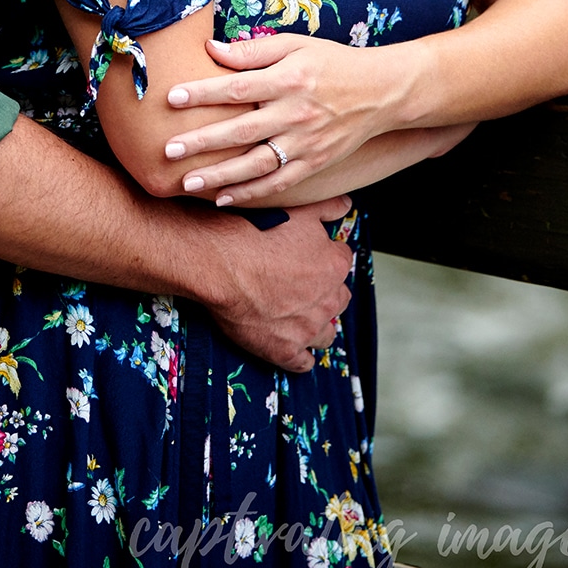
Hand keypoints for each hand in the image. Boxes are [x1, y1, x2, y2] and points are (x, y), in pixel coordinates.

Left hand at [164, 33, 409, 198]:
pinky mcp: (315, 163)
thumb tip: (210, 48)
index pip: (237, 88)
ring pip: (257, 164)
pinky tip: (223, 198)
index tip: (172, 97)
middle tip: (168, 150)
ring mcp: (306, 142)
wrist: (381, 91)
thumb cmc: (332, 63)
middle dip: (202, 142)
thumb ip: (252, 50)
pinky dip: (251, 193)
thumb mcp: (295, 45)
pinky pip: (278, 183)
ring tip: (187, 181)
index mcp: (289, 79)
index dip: (203, 93)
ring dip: (220, 175)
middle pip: (241, 131)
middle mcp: (296, 113)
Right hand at [204, 195, 354, 371]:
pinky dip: (298, 355)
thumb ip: (329, 206)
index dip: (324, 257)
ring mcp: (308, 328)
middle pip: (338, 298)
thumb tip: (346, 204)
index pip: (341, 261)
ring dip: (315, 325)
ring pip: (326, 333)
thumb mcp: (299, 208)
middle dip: (323, 293)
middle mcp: (328, 298)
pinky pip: (303, 362)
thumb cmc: (256, 231)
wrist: (221, 262)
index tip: (307, 255)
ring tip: (295, 315)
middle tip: (298, 284)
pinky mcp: (286, 350)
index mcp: (334, 264)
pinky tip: (288, 344)